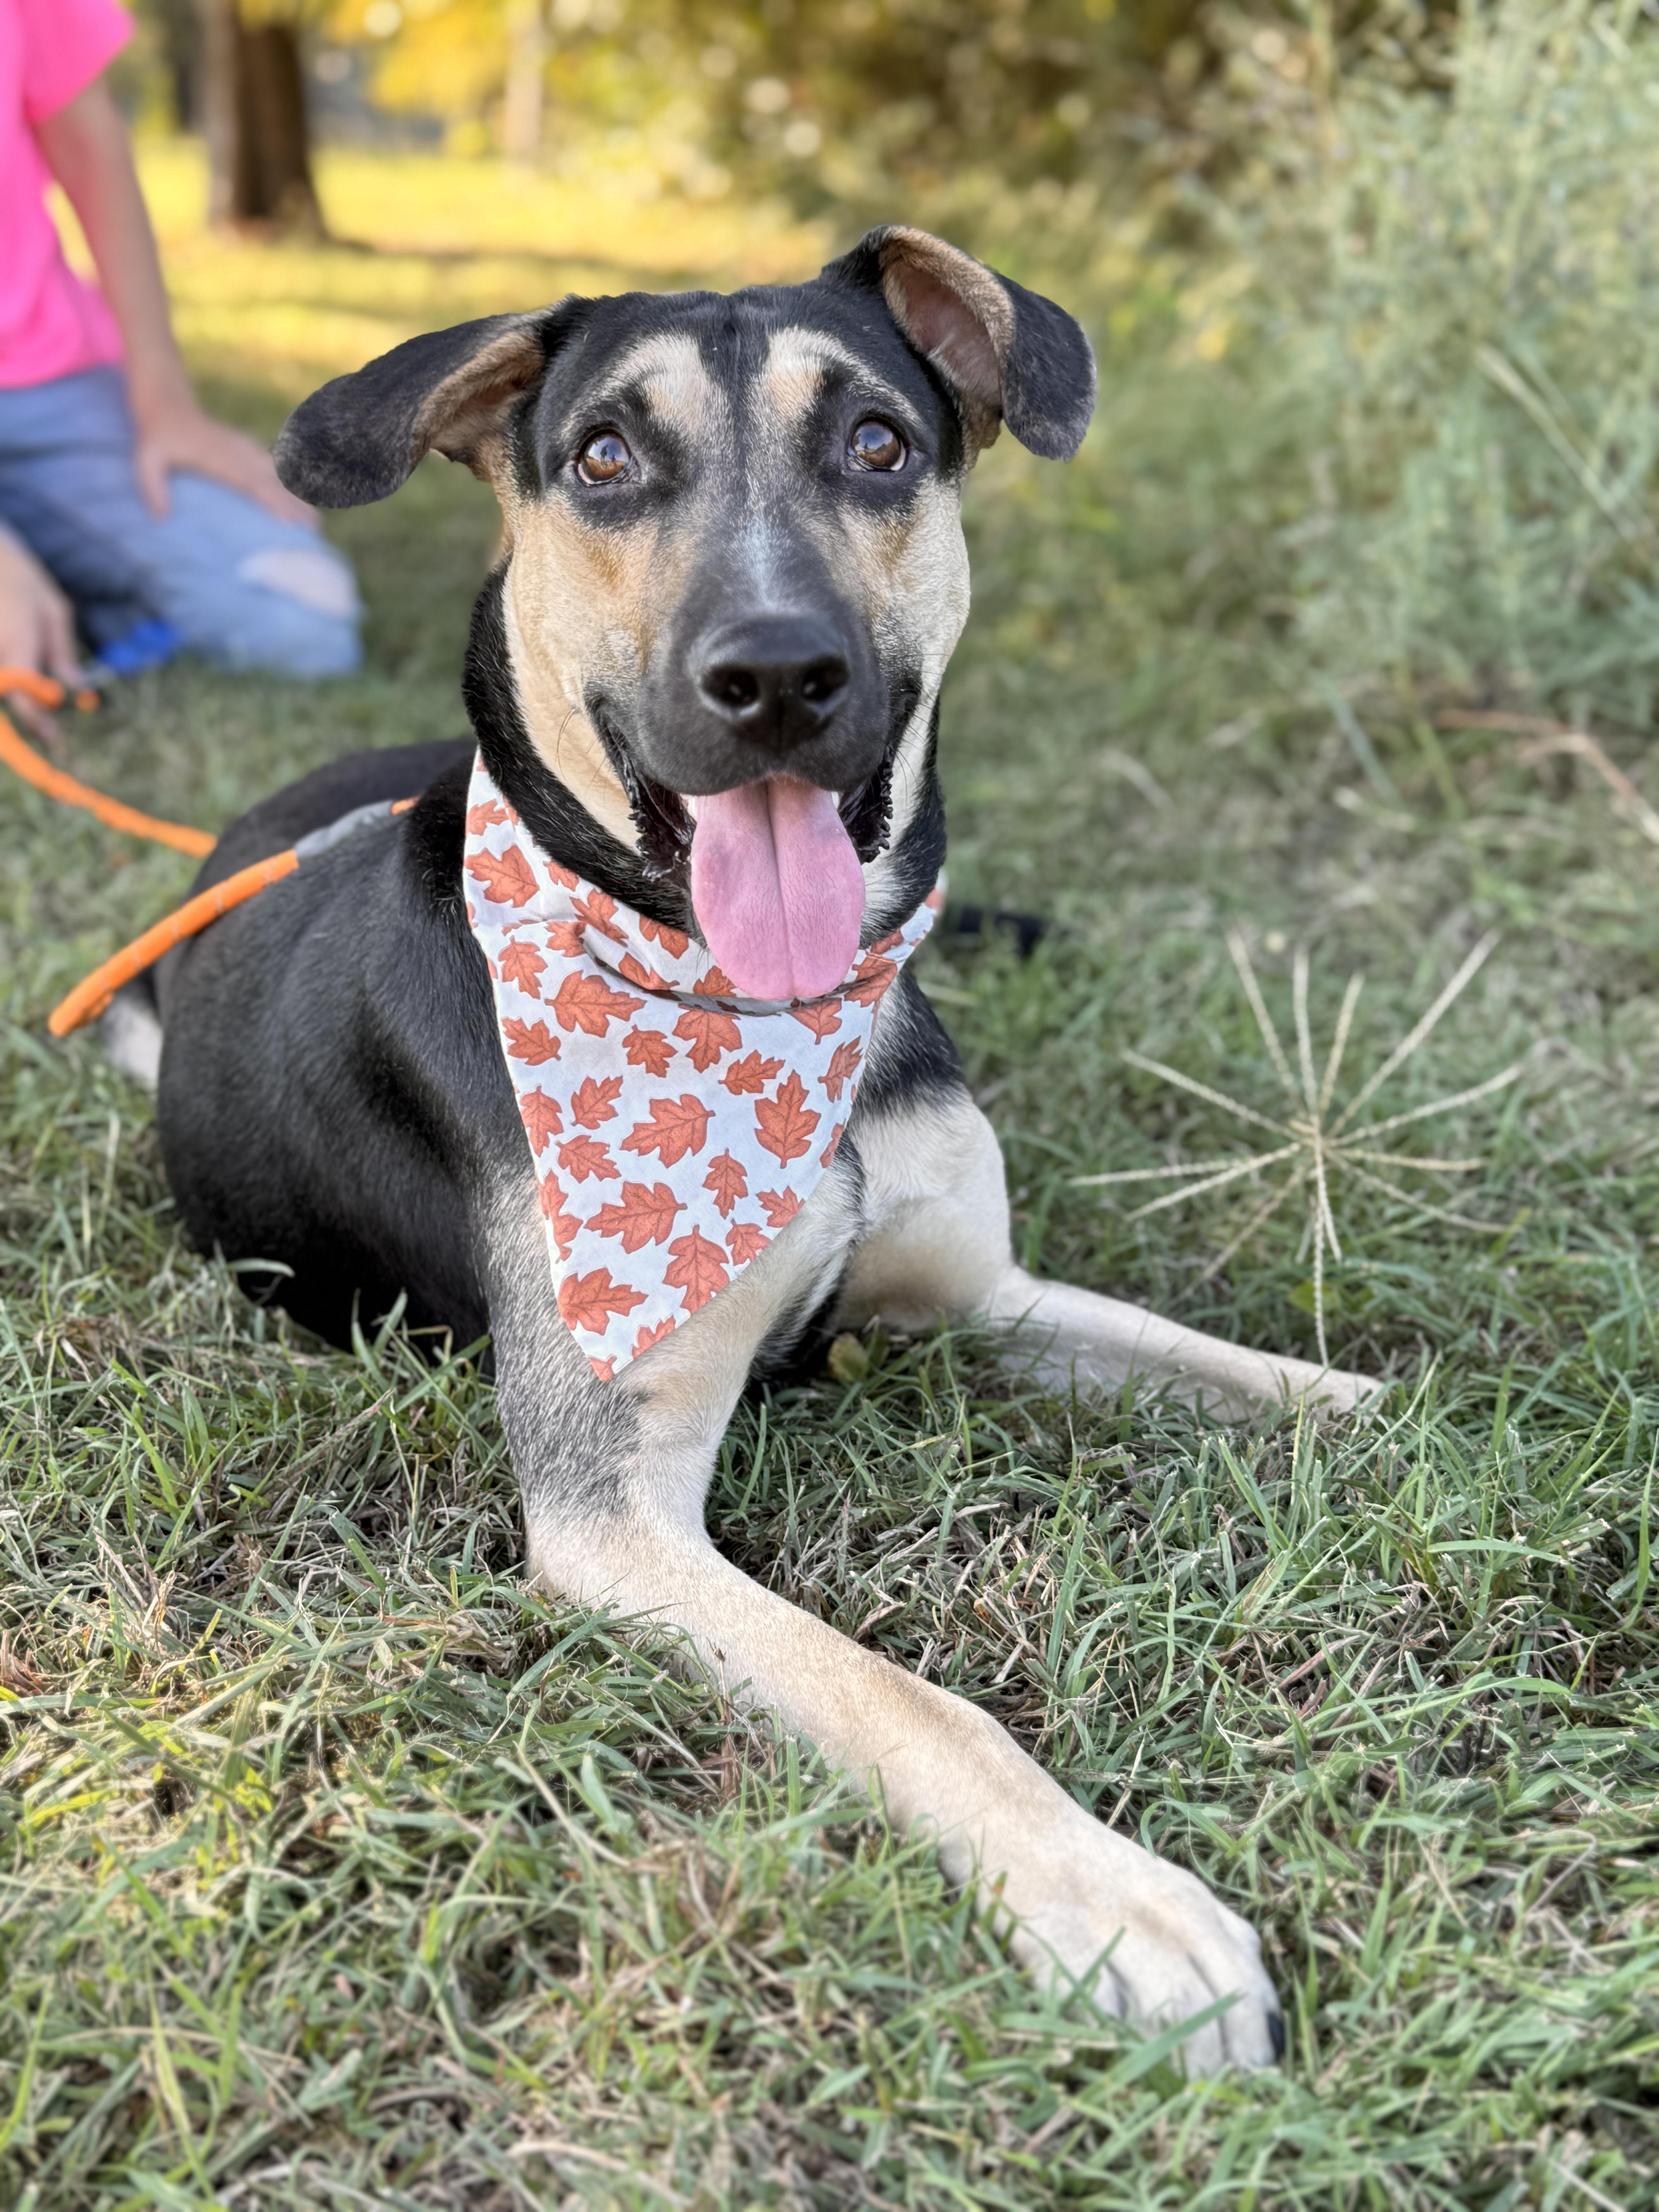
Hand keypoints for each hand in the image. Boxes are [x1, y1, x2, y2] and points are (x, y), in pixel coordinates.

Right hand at [0, 527, 85, 739]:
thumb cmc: (22, 579)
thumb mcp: (54, 609)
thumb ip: (62, 652)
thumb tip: (77, 690)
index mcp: (18, 635)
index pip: (23, 687)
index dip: (36, 718)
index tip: (52, 737)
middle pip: (5, 694)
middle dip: (25, 716)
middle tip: (47, 734)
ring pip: (1, 687)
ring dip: (16, 698)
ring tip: (40, 717)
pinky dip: (8, 683)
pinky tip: (19, 685)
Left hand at [131, 392, 315, 527]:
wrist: (167, 402)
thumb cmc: (156, 435)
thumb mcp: (145, 457)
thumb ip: (151, 485)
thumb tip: (160, 517)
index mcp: (217, 456)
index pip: (250, 482)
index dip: (271, 500)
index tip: (290, 520)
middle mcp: (236, 451)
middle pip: (272, 481)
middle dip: (295, 504)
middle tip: (316, 528)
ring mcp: (244, 448)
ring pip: (276, 475)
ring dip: (297, 497)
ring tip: (315, 521)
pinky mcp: (246, 449)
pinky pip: (272, 469)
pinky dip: (288, 486)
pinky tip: (301, 501)